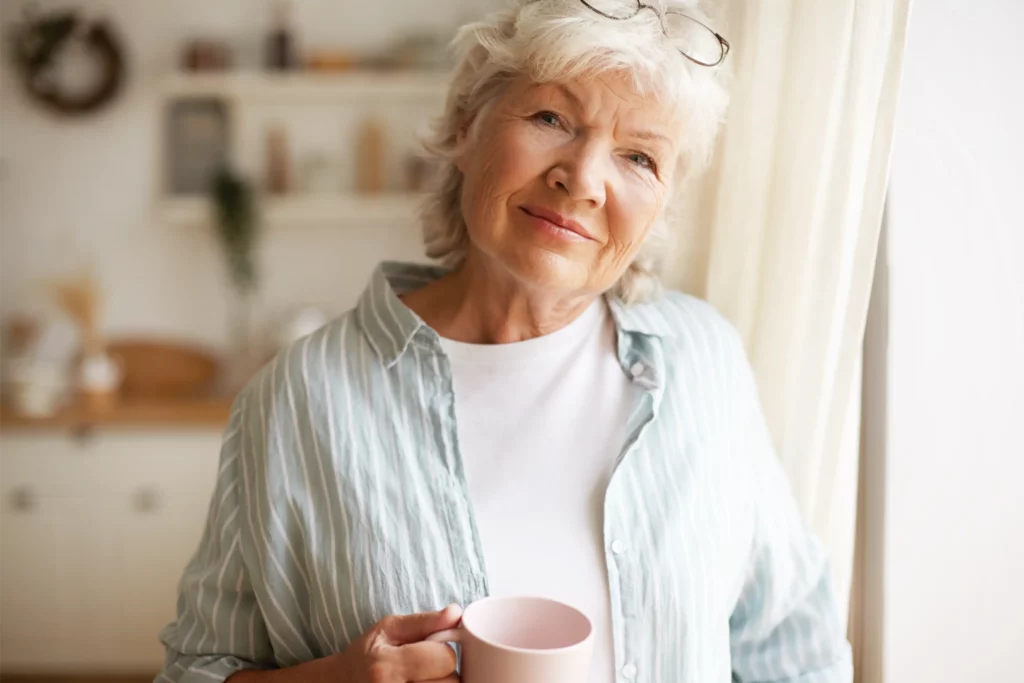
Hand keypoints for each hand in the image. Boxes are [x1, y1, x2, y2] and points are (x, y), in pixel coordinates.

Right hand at [334, 604, 462, 682]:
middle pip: (451, 682)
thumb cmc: (368, 655)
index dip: (441, 651)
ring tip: (420, 680)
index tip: (426, 651)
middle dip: (442, 673)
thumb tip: (456, 612)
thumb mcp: (389, 629)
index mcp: (386, 667)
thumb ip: (424, 621)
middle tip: (422, 670)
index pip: (444, 658)